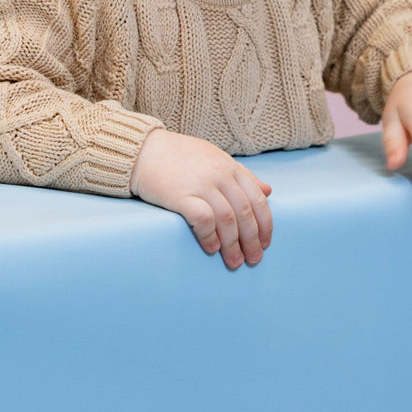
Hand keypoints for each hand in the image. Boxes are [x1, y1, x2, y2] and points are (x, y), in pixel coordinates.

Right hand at [130, 129, 272, 268]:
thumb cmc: (179, 155)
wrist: (143, 150)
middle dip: (252, 241)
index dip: (265, 225)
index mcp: (230, 167)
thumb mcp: (215, 158)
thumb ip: (242, 175)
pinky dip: (210, 237)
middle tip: (253, 259)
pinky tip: (211, 248)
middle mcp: (220, 175)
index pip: (257, 200)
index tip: (265, 243)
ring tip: (234, 261)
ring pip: (228, 220)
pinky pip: (203, 220)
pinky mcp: (180, 195)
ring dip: (233, 245)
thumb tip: (268, 191)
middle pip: (245, 213)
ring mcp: (201, 184)